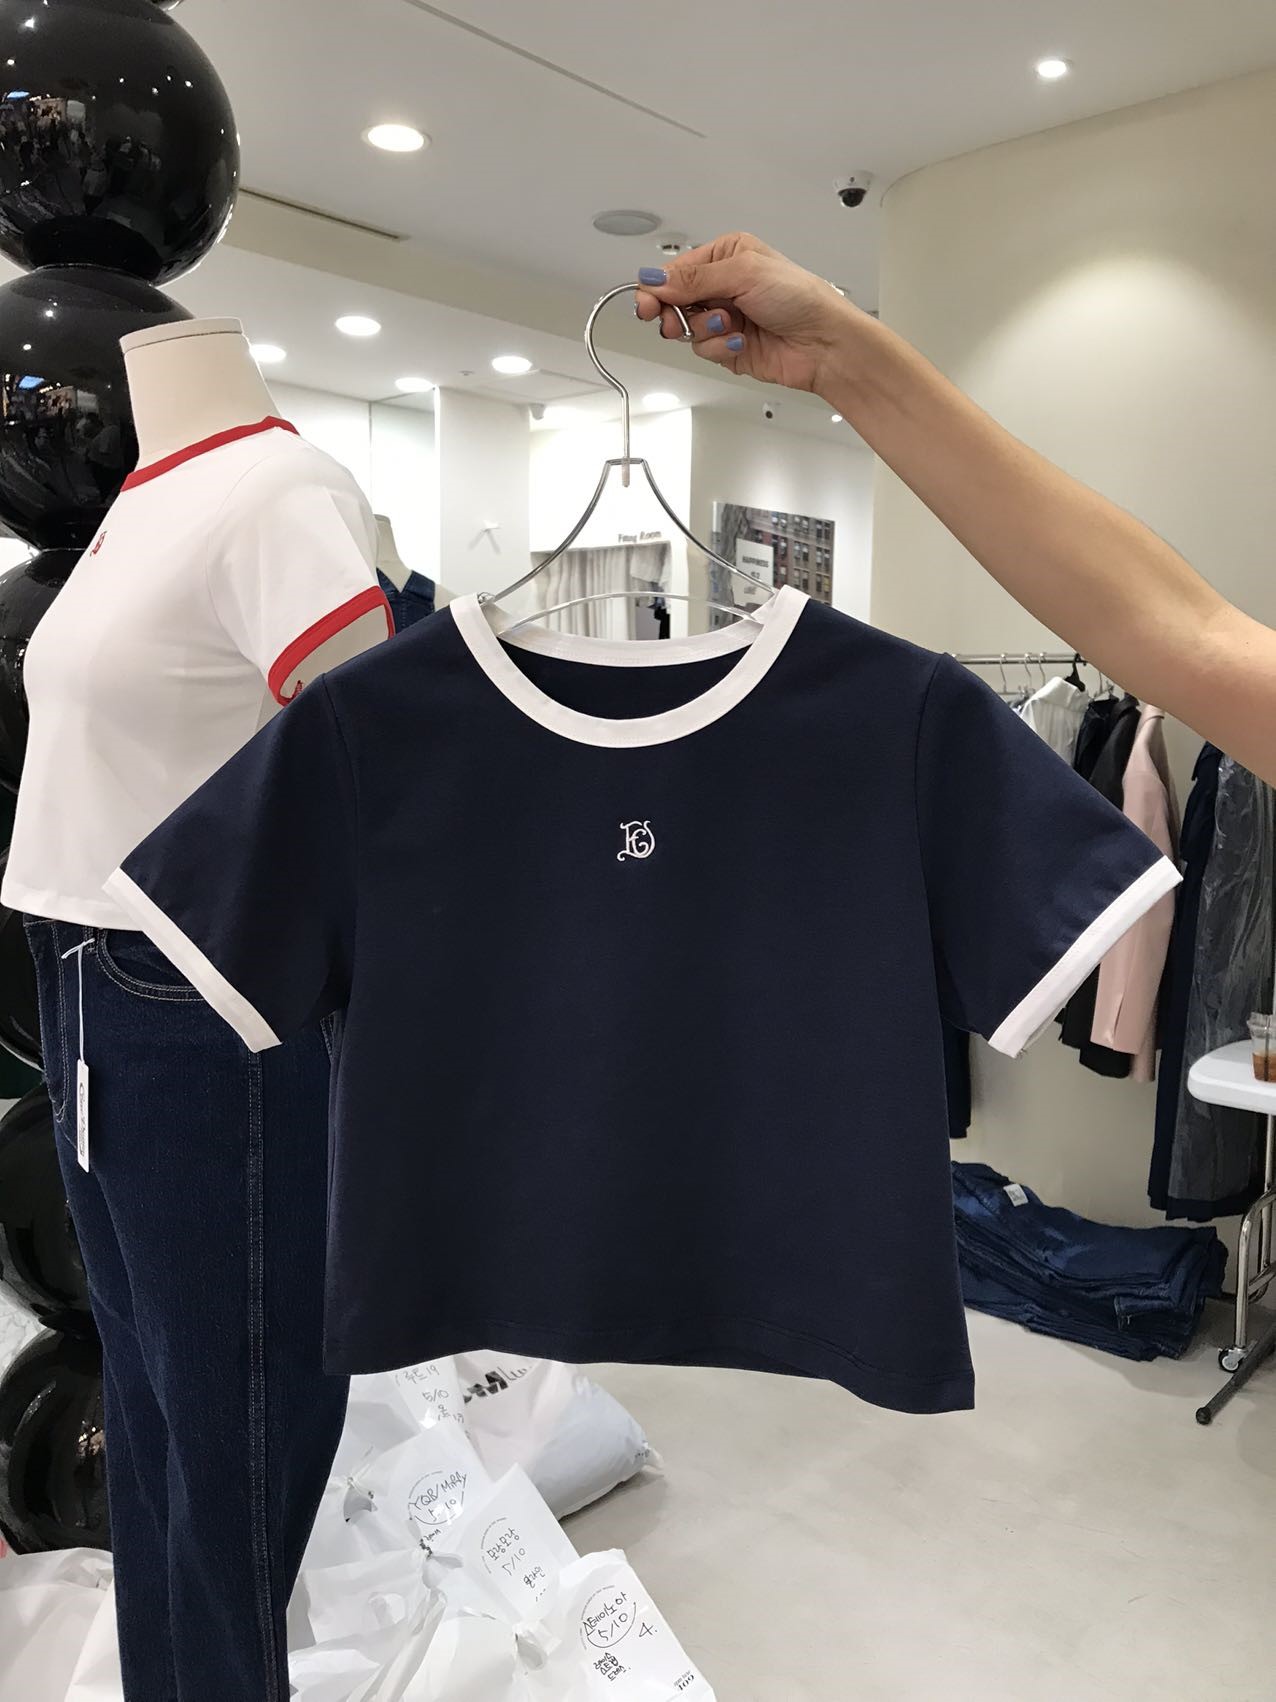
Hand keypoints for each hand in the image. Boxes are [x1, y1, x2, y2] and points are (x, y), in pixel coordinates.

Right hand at [634, 232, 862, 396]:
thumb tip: (654, 279)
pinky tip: (741, 341)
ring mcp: (725, 318)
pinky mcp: (728, 347)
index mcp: (725, 257)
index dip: (657, 288)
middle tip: (675, 322)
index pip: (675, 272)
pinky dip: (718, 347)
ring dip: (705, 330)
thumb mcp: (743, 273)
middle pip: (673, 301)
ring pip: (686, 329)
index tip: (647, 303)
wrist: (823, 342)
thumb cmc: (799, 297)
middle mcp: (722, 286)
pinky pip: (703, 350)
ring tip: (729, 325)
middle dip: (674, 313)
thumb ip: (693, 278)